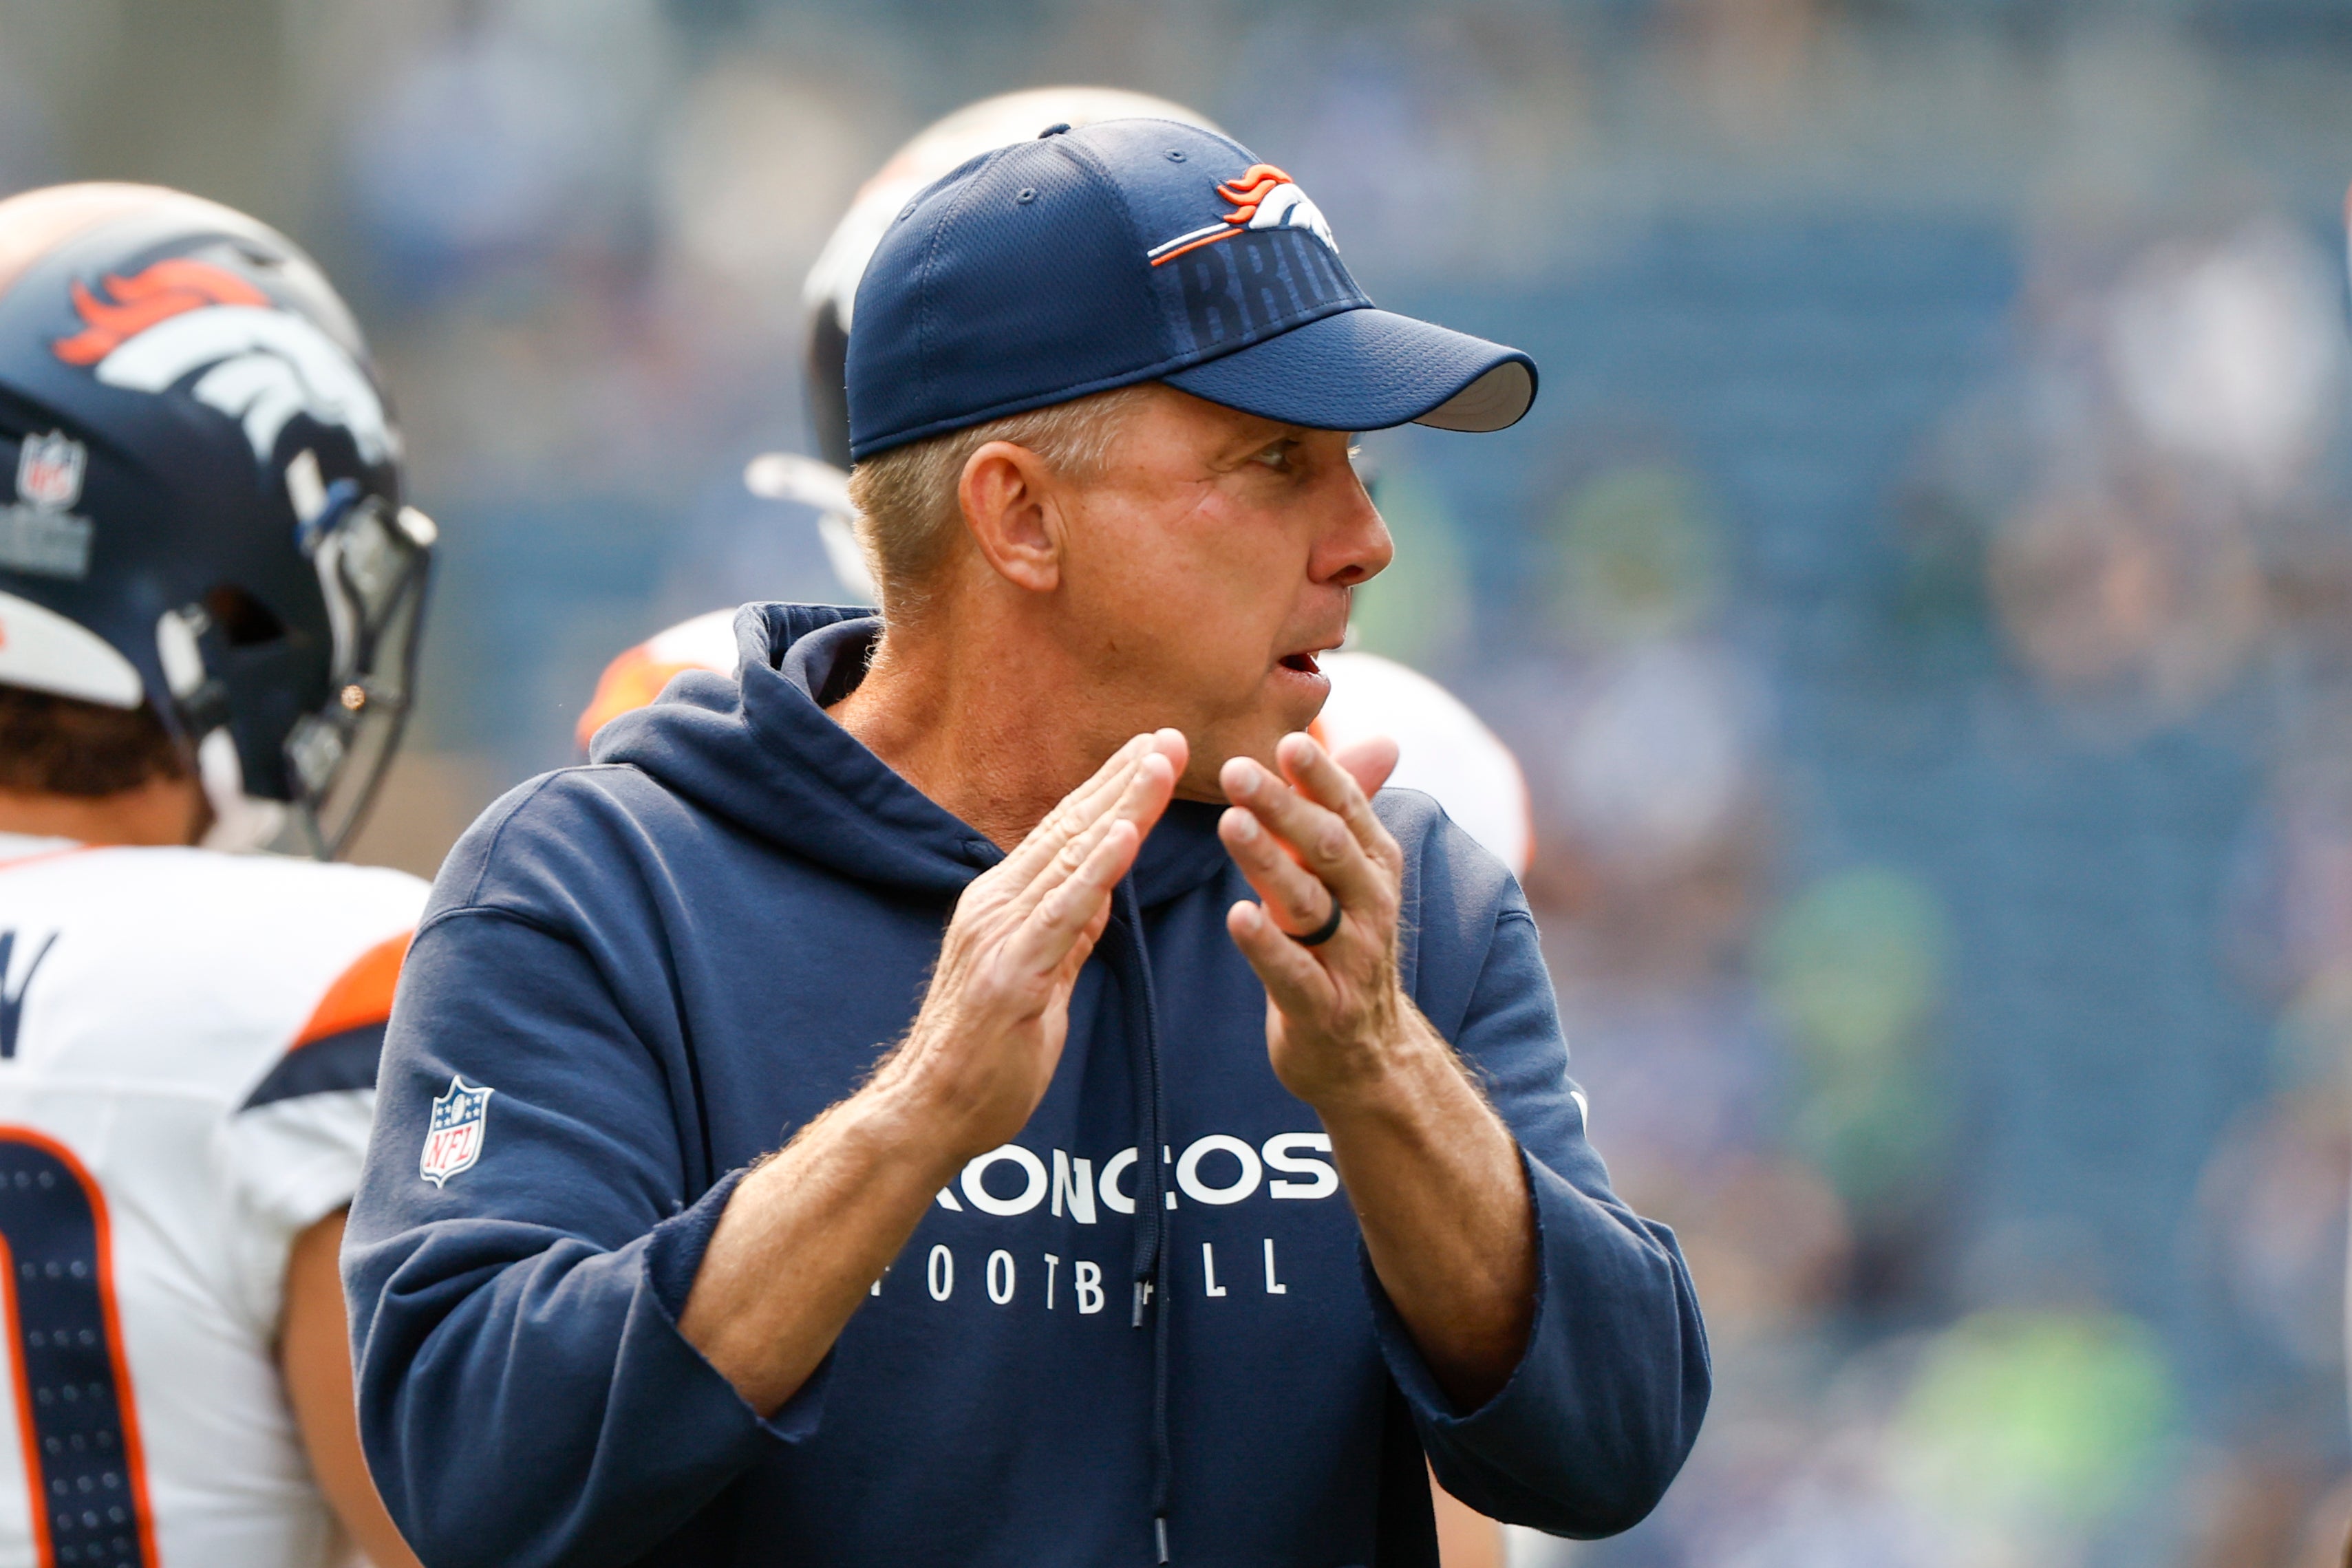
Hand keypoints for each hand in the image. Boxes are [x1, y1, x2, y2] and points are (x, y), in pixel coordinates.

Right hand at [882, 729, 1185, 1158]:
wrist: (929, 1112)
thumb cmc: (985, 1057)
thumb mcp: (1041, 983)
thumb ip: (1069, 935)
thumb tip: (1102, 893)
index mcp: (1003, 903)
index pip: (1065, 833)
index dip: (1111, 790)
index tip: (1152, 752)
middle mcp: (996, 904)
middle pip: (1070, 828)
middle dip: (1124, 779)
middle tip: (1169, 735)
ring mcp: (1000, 934)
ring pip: (1069, 855)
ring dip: (1120, 805)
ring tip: (1159, 763)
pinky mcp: (1011, 972)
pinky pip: (1062, 911)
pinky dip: (1096, 868)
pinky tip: (1126, 833)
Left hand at [1217, 732, 1437, 1109]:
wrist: (1368, 1054)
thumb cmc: (1344, 946)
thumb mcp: (1353, 877)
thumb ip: (1350, 812)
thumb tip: (1382, 740)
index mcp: (1375, 867)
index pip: (1349, 811)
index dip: (1321, 777)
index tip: (1287, 741)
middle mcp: (1371, 906)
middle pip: (1326, 849)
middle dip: (1283, 807)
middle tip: (1235, 769)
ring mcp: (1350, 960)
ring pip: (1308, 904)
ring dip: (1268, 862)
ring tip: (1229, 824)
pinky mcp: (1323, 1008)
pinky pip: (1293, 973)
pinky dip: (1266, 945)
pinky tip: (1237, 916)